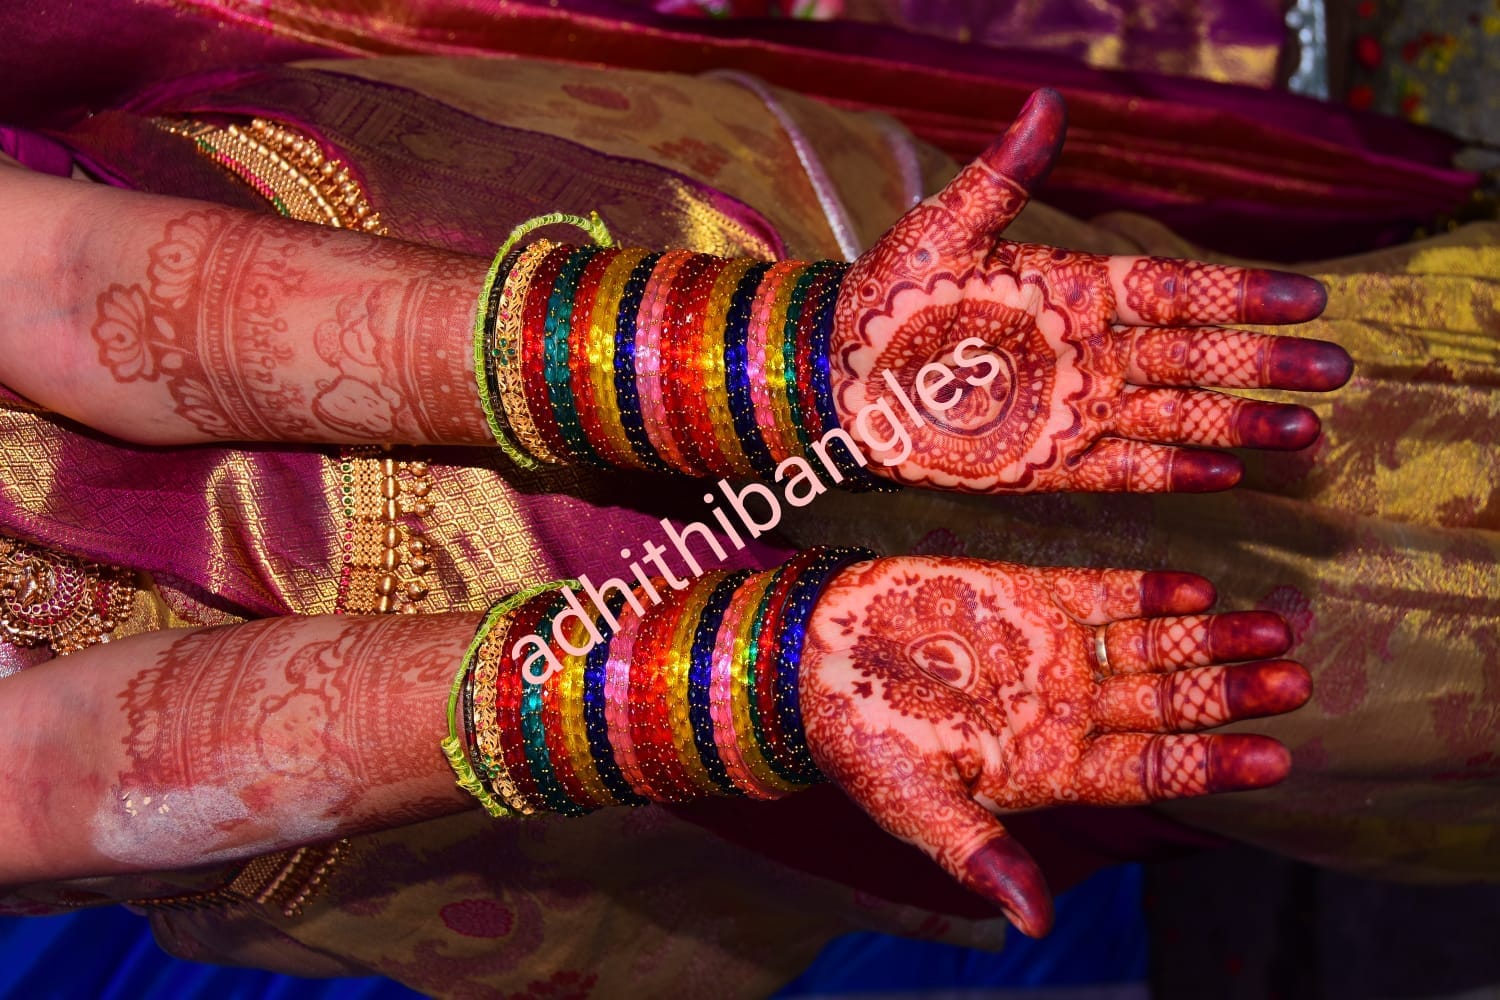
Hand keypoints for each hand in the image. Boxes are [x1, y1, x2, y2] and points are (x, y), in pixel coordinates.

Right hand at [800, 556, 1308, 935]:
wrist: (813, 657)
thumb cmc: (858, 740)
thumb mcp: (914, 804)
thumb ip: (979, 852)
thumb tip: (1033, 924)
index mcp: (1047, 767)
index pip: (1148, 771)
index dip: (1210, 766)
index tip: (1276, 759)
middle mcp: (1066, 711)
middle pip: (1168, 708)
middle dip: (1231, 698)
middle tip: (1296, 685)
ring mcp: (1055, 652)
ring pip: (1153, 649)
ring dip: (1212, 643)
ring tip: (1274, 632)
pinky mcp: (1033, 597)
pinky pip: (1106, 594)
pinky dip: (1150, 592)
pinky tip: (1198, 592)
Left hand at [831, 89, 1351, 492]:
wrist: (836, 374)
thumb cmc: (890, 296)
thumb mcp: (946, 228)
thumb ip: (1004, 175)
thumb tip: (1047, 100)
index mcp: (1075, 289)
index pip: (1175, 289)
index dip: (1240, 295)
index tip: (1308, 299)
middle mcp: (1088, 351)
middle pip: (1194, 358)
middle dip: (1264, 364)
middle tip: (1337, 369)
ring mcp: (1073, 409)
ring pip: (1174, 417)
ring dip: (1239, 424)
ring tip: (1306, 432)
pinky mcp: (1046, 464)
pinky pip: (1121, 470)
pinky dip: (1171, 473)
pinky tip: (1227, 477)